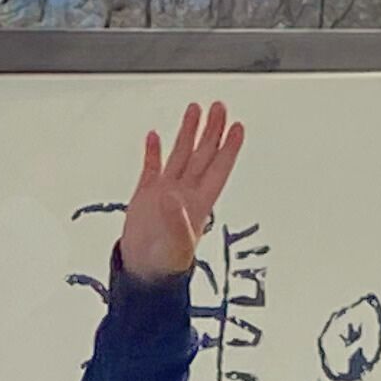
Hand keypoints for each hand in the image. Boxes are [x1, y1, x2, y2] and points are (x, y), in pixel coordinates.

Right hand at [117, 99, 243, 289]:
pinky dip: (153, 151)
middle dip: (212, 130)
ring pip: (181, 155)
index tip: (238, 127)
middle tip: (219, 107)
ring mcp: (166, 191)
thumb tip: (171, 196)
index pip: (218, 169)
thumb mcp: (176, 244)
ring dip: (188, 133)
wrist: (142, 273)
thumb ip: (175, 219)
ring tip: (194, 110)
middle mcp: (185, 193)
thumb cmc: (166, 265)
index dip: (229, 148)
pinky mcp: (146, 195)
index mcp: (199, 203)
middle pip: (203, 154)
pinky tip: (155, 135)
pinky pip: (152, 167)